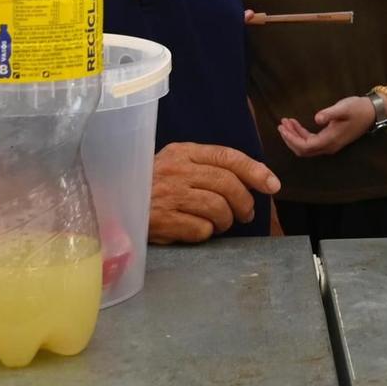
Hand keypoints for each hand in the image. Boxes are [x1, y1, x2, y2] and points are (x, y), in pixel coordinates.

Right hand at [149, 143, 280, 243]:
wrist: (113, 204)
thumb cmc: (153, 185)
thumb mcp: (178, 165)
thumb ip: (209, 167)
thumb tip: (254, 180)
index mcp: (184, 152)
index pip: (228, 157)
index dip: (255, 171)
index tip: (273, 185)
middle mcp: (177, 170)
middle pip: (228, 184)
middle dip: (245, 202)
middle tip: (246, 214)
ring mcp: (168, 195)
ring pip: (218, 208)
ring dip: (227, 220)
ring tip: (220, 223)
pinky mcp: (162, 221)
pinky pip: (201, 229)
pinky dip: (206, 233)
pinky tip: (195, 229)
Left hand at [278, 96, 375, 157]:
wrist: (372, 112)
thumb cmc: (357, 109)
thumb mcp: (343, 108)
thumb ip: (329, 113)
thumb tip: (316, 118)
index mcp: (330, 140)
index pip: (305, 146)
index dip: (291, 139)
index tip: (283, 127)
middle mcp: (329, 146)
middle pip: (303, 150)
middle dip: (290, 138)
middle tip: (281, 124)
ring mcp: (330, 145)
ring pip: (306, 147)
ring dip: (294, 136)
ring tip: (286, 122)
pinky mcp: (331, 140)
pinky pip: (311, 142)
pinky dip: (301, 135)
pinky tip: (296, 124)